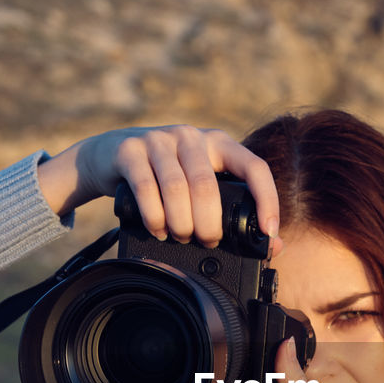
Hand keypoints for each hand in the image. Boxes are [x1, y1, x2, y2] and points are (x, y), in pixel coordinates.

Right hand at [37, 125, 281, 254]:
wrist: (110, 155)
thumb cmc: (166, 176)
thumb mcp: (201, 186)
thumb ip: (234, 211)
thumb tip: (273, 245)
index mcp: (219, 143)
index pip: (254, 166)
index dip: (266, 199)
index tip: (268, 231)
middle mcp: (191, 136)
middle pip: (207, 186)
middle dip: (209, 224)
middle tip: (206, 242)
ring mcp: (159, 140)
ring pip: (176, 189)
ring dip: (180, 223)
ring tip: (181, 237)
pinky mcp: (130, 150)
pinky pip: (146, 188)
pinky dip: (154, 217)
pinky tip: (158, 230)